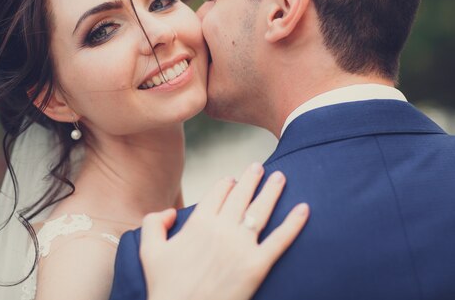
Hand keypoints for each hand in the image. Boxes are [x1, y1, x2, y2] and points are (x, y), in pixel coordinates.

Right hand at [141, 163, 308, 299]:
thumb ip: (154, 223)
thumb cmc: (165, 286)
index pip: (217, 193)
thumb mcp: (149, 251)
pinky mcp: (258, 266)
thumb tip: (170, 212)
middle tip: (259, 167)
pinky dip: (294, 223)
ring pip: (261, 210)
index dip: (226, 183)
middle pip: (241, 196)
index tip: (232, 178)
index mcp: (198, 223)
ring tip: (280, 176)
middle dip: (251, 178)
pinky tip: (305, 208)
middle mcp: (222, 229)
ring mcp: (242, 246)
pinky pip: (280, 240)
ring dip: (272, 190)